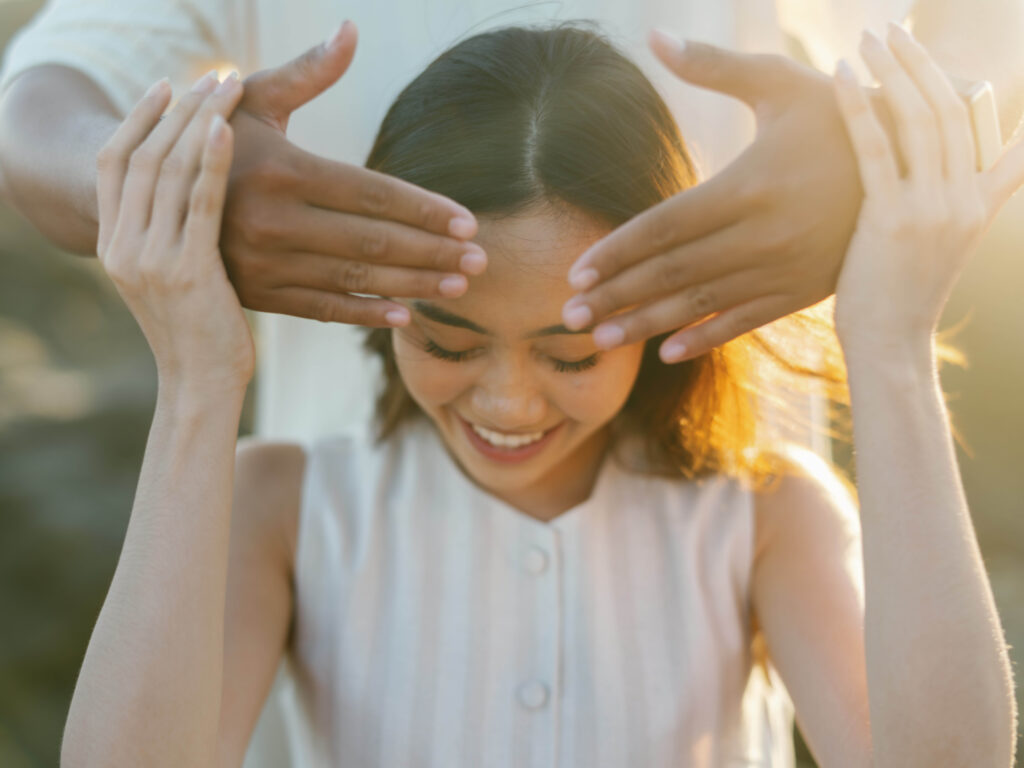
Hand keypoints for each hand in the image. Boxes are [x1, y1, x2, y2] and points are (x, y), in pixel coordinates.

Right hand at [96, 72, 253, 390]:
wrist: (202, 387)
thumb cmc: (200, 334)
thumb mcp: (172, 280)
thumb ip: (170, 238)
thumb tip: (194, 197)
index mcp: (113, 245)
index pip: (114, 163)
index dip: (138, 119)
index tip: (167, 86)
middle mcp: (123, 246)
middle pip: (142, 156)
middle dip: (178, 110)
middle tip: (213, 75)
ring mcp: (150, 258)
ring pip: (169, 171)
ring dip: (199, 122)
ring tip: (228, 88)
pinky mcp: (187, 271)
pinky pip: (198, 204)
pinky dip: (212, 162)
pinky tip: (226, 130)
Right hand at [221, 20, 485, 327]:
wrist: (146, 195)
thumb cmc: (215, 137)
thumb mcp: (253, 99)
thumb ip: (308, 72)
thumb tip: (351, 30)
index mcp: (281, 169)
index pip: (372, 193)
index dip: (425, 210)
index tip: (469, 221)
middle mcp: (272, 220)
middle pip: (372, 241)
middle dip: (433, 251)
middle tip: (481, 259)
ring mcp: (263, 263)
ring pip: (354, 279)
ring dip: (413, 284)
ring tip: (460, 284)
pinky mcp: (257, 294)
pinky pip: (321, 309)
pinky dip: (365, 313)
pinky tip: (406, 316)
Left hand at [561, 30, 865, 362]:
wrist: (919, 159)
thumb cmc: (841, 115)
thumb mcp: (781, 82)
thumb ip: (713, 67)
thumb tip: (655, 35)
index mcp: (746, 187)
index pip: (662, 228)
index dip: (615, 252)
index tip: (574, 273)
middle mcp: (759, 237)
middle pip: (671, 273)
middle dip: (615, 297)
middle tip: (568, 319)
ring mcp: (782, 270)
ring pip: (700, 304)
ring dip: (645, 324)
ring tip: (601, 341)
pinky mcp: (802, 291)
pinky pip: (745, 321)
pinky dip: (705, 337)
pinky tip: (667, 353)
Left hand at [832, 24, 1023, 351]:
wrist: (891, 345)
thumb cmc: (898, 298)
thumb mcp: (934, 246)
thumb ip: (937, 204)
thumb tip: (911, 177)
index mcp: (981, 202)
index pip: (997, 130)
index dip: (978, 86)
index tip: (949, 54)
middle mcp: (964, 199)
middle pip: (951, 109)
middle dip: (920, 64)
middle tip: (890, 31)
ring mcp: (932, 207)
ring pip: (920, 119)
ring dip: (893, 71)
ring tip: (869, 39)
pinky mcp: (892, 219)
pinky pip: (876, 149)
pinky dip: (858, 107)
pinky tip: (839, 77)